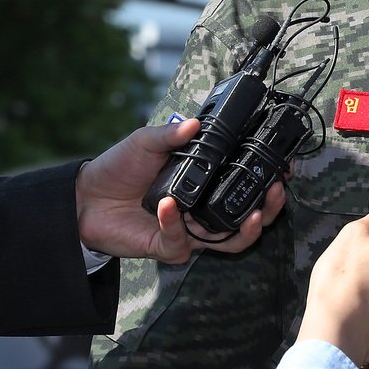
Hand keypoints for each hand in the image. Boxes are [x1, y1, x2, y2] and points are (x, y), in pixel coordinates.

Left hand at [75, 118, 286, 263]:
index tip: (283, 169)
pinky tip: (168, 205)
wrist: (84, 196)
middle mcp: (203, 209)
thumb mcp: (148, 141)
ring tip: (253, 214)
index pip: (245, 183)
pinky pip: (182, 241)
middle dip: (270, 209)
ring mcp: (189, 231)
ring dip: (246, 229)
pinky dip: (175, 223)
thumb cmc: (119, 168)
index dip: (267, 180)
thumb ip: (173, 134)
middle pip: (250, 218)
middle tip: (276, 192)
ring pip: (230, 241)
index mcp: (205, 182)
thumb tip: (196, 122)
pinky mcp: (168, 247)